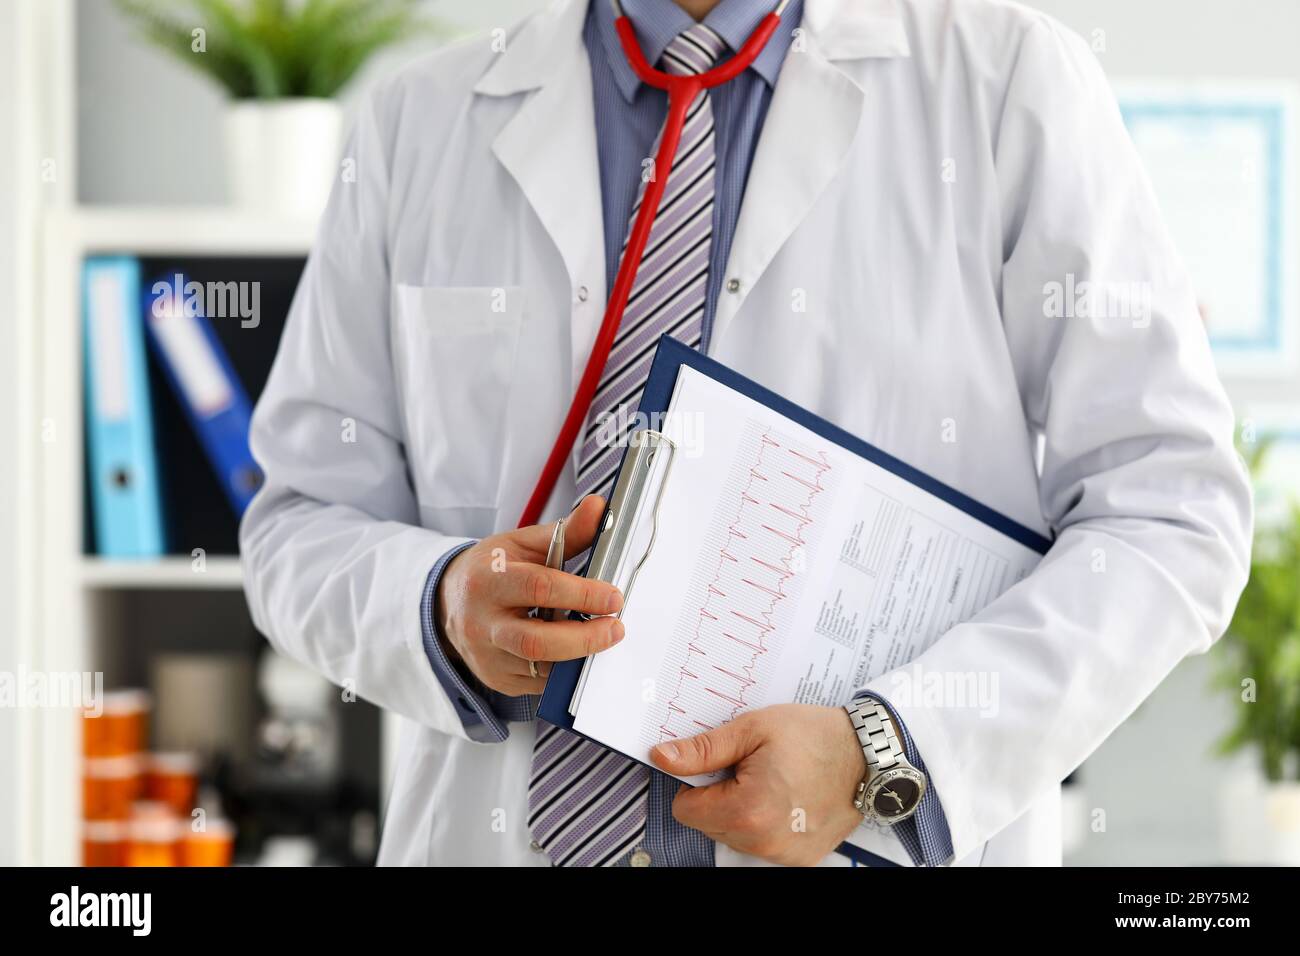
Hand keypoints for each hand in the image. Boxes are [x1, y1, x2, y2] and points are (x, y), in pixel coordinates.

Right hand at [436, 495, 624, 695]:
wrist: (449, 601)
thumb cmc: (491, 569)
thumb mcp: (522, 543)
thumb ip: (565, 532)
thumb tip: (600, 510)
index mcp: (488, 579)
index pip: (539, 589)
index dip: (582, 594)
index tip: (613, 596)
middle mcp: (482, 622)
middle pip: (536, 642)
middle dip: (584, 639)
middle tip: (615, 628)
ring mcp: (486, 655)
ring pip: (539, 669)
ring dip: (579, 657)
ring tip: (602, 638)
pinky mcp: (496, 678)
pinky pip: (538, 684)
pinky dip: (565, 671)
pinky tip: (578, 653)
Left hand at [650, 704, 866, 865]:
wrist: (868, 755)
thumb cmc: (814, 736)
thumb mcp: (752, 729)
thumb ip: (703, 749)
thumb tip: (663, 757)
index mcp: (746, 810)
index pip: (685, 809)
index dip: (696, 781)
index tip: (721, 763)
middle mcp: (763, 842)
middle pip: (707, 824)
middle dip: (719, 795)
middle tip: (750, 767)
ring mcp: (783, 855)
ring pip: (732, 836)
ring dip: (741, 810)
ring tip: (771, 780)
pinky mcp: (799, 859)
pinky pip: (760, 844)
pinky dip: (764, 823)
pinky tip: (785, 798)